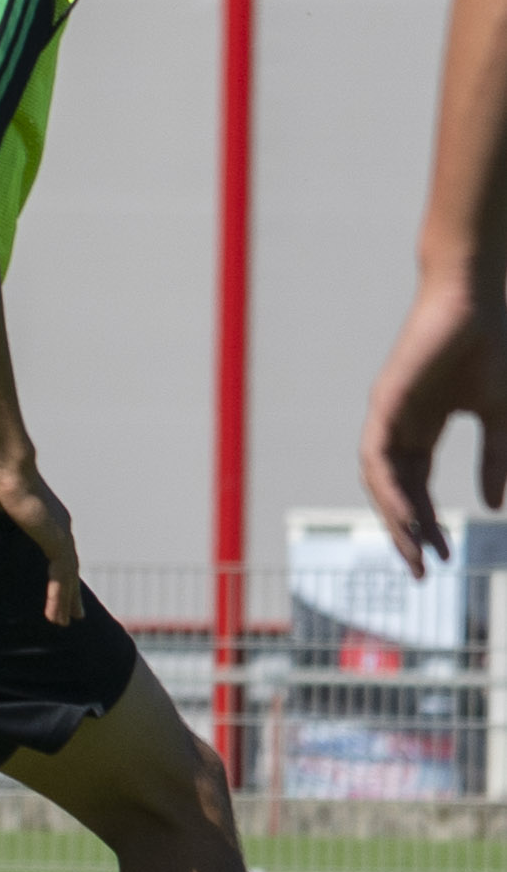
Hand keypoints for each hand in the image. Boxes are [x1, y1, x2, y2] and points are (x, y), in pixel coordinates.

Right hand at [0, 457, 84, 627]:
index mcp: (48, 520)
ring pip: (67, 577)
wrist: (7, 468)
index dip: (59, 574)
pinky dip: (59, 597)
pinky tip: (57, 616)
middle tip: (74, 615)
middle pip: (69, 569)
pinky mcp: (57, 542)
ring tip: (64, 623)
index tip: (59, 590)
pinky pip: (60, 577)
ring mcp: (62, 535)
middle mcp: (61, 528)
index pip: (57, 554)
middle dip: (70, 593)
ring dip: (66, 601)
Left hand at [366, 279, 506, 575]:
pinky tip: (403, 513)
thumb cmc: (491, 351)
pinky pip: (377, 455)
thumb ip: (496, 460)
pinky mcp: (384, 402)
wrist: (476, 301)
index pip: (417, 489)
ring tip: (414, 551)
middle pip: (394, 492)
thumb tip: (491, 508)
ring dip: (396, 517)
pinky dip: (389, 486)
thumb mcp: (501, 417)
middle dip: (407, 532)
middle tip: (422, 570)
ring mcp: (387, 415)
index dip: (429, 524)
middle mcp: (399, 427)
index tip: (444, 559)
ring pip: (380, 479)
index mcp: (423, 430)